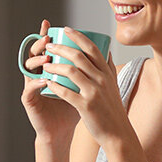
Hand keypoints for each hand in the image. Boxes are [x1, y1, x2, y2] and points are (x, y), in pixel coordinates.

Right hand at [20, 19, 78, 139]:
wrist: (62, 131)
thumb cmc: (73, 108)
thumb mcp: (83, 86)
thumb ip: (90, 70)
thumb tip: (107, 53)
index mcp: (49, 69)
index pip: (46, 48)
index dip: (45, 35)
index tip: (51, 24)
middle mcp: (38, 74)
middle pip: (34, 53)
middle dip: (40, 44)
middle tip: (48, 38)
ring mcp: (31, 86)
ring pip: (28, 68)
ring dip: (37, 62)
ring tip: (47, 59)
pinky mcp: (29, 100)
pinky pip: (30, 89)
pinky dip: (37, 83)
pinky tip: (45, 80)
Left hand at [39, 27, 128, 144]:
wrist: (117, 132)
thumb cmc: (112, 108)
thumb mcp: (114, 84)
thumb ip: (108, 67)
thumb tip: (105, 50)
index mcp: (107, 72)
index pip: (92, 48)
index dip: (78, 36)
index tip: (66, 29)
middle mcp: (102, 79)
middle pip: (79, 56)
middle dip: (61, 47)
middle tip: (49, 45)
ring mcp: (94, 92)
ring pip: (70, 71)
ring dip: (54, 65)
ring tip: (44, 64)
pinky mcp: (85, 106)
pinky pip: (66, 92)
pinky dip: (54, 85)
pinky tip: (47, 82)